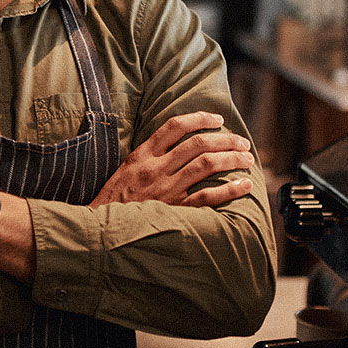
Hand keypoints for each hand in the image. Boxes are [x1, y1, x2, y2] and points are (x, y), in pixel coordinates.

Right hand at [89, 112, 254, 209]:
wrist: (100, 229)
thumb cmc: (114, 200)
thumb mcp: (126, 169)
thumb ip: (149, 157)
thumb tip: (178, 145)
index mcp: (142, 154)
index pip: (174, 126)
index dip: (200, 118)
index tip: (218, 120)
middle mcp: (155, 168)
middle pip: (197, 143)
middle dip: (225, 140)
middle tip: (242, 142)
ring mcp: (165, 189)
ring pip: (206, 165)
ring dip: (231, 159)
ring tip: (246, 159)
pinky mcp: (173, 210)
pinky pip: (207, 197)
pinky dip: (229, 189)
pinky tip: (244, 185)